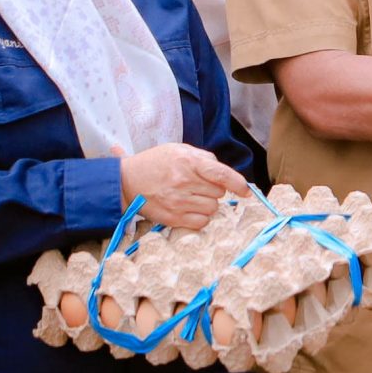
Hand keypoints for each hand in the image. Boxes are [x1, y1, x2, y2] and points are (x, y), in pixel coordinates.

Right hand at [121, 142, 249, 230]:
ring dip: (207, 204)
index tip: (245, 190)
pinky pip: (201, 222)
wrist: (126, 181)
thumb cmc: (154, 163)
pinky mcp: (173, 218)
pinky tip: (188, 208)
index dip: (238, 183)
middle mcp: (184, 182)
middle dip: (214, 190)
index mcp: (188, 162)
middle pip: (219, 193)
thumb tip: (224, 172)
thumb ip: (203, 158)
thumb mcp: (178, 150)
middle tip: (198, 186)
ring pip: (212, 209)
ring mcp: (178, 202)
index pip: (221, 174)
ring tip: (191, 196)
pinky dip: (200, 217)